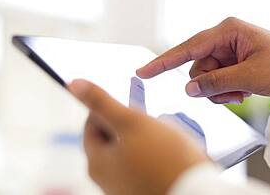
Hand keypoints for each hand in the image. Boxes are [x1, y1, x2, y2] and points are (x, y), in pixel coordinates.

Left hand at [69, 79, 207, 194]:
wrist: (196, 193)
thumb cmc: (165, 159)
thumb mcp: (130, 121)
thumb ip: (101, 102)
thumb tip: (74, 84)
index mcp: (96, 162)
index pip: (91, 124)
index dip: (109, 109)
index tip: (128, 105)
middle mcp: (105, 179)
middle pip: (111, 138)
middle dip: (130, 124)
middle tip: (148, 120)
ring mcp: (123, 187)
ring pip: (129, 151)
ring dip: (143, 139)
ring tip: (163, 137)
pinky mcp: (141, 191)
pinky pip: (142, 165)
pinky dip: (151, 155)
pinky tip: (169, 153)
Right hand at [137, 17, 269, 105]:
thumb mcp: (250, 76)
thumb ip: (216, 82)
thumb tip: (189, 89)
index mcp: (227, 31)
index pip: (188, 48)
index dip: (163, 62)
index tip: (143, 72)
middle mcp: (223, 39)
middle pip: (196, 68)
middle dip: (209, 85)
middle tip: (230, 94)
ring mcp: (227, 52)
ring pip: (205, 78)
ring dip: (219, 91)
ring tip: (240, 93)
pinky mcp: (231, 63)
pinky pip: (215, 81)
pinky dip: (224, 92)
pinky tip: (242, 92)